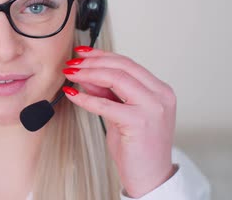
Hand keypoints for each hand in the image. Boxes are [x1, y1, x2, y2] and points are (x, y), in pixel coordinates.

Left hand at [61, 46, 176, 197]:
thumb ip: (107, 93)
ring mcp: (152, 108)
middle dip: (93, 62)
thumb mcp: (120, 114)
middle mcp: (160, 96)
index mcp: (160, 90)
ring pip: (116, 78)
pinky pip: (106, 103)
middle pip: (122, 66)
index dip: (102, 55)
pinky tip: (73, 95)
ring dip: (88, 73)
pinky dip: (86, 98)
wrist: (151, 178)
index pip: (128, 63)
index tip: (83, 53)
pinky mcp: (139, 122)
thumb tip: (86, 75)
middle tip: (72, 62)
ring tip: (71, 74)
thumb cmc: (138, 148)